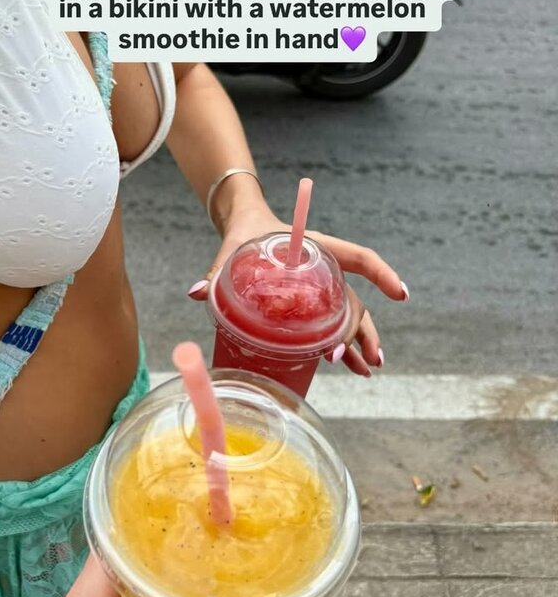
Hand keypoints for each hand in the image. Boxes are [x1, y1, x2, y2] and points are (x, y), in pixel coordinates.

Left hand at [188, 206, 408, 376]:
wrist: (244, 227)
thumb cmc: (243, 235)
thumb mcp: (231, 249)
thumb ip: (217, 271)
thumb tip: (198, 293)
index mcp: (315, 247)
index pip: (357, 257)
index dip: (381, 274)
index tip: (400, 295)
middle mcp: (325, 269)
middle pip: (355, 298)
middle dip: (361, 330)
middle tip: (357, 357)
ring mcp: (322, 287)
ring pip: (350, 315)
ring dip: (360, 342)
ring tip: (367, 369)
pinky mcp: (313, 302)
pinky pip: (334, 323)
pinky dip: (344, 344)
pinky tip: (351, 365)